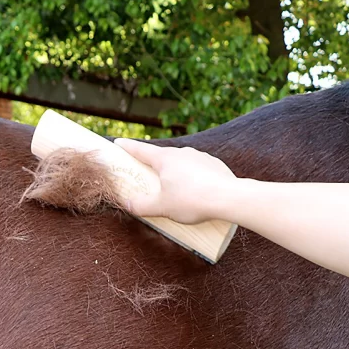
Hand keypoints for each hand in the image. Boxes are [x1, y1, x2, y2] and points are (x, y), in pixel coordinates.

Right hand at [113, 138, 236, 223]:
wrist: (230, 198)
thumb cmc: (192, 200)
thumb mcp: (161, 207)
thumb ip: (141, 206)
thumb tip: (128, 204)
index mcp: (165, 159)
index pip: (141, 150)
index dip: (127, 147)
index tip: (118, 142)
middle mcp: (182, 153)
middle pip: (161, 157)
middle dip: (153, 166)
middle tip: (148, 176)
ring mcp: (200, 157)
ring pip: (181, 164)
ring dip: (175, 174)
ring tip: (176, 192)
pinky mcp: (215, 165)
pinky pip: (198, 170)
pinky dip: (193, 179)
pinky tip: (196, 193)